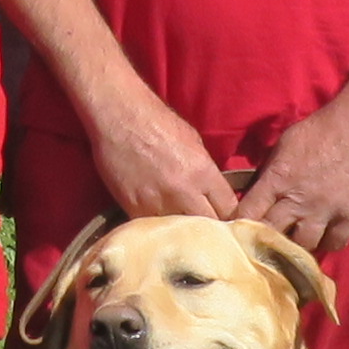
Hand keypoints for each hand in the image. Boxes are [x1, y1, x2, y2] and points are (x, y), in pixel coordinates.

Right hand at [81, 81, 238, 225]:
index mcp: (203, 173)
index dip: (228, 215)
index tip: (223, 217)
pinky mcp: (134, 208)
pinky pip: (153, 227)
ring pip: (180, 232)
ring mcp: (158, 202)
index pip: (229, 209)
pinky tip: (157, 223)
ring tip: (180, 228)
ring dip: (182, 230)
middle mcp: (184, 191)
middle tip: (205, 227)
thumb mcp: (193, 142)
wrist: (119, 116)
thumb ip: (205, 172)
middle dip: (209, 227)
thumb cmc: (156, 122)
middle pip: (208, 225)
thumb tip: (210, 192)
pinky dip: (157, 227)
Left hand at [236, 94, 348, 259]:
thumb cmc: (322, 128)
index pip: (247, 214)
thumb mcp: (285, 143)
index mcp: (278, 178)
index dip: (239, 227)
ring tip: (294, 243)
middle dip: (264, 242)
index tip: (237, 234)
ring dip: (296, 247)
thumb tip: (253, 192)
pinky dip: (327, 243)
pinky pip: (334, 243)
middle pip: (271, 235)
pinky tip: (323, 236)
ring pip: (302, 247)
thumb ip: (269, 171)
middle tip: (263, 247)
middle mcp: (299, 199)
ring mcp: (325, 210)